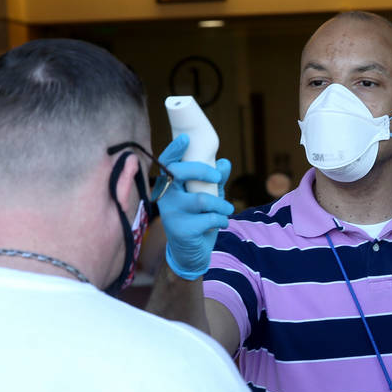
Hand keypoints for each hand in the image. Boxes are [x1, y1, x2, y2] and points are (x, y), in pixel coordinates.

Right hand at [157, 134, 233, 280]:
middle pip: (179, 173)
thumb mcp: (208, 197)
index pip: (166, 163)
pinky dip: (221, 220)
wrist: (190, 253)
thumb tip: (224, 163)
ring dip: (221, 204)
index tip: (186, 138)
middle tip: (217, 178)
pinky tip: (221, 224)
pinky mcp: (180, 230)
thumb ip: (215, 180)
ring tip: (227, 209)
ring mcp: (170, 214)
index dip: (174, 150)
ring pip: (201, 199)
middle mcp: (165, 197)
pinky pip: (208, 218)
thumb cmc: (198, 219)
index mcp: (169, 185)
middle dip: (202, 171)